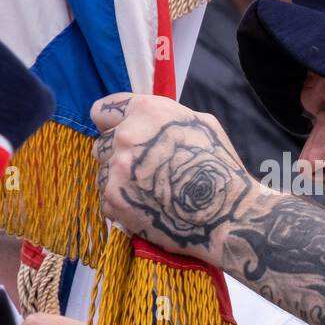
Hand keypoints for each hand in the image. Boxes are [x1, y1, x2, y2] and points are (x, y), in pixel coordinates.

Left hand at [91, 93, 256, 260]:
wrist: (223, 213)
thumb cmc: (218, 166)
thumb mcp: (200, 123)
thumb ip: (163, 116)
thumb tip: (144, 120)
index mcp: (145, 112)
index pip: (102, 110)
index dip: (112, 123)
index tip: (118, 133)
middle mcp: (125, 137)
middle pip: (101, 143)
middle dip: (117, 153)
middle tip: (143, 167)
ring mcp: (116, 170)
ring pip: (102, 171)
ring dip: (119, 178)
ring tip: (148, 189)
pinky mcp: (113, 200)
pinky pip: (107, 196)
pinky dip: (123, 201)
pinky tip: (147, 204)